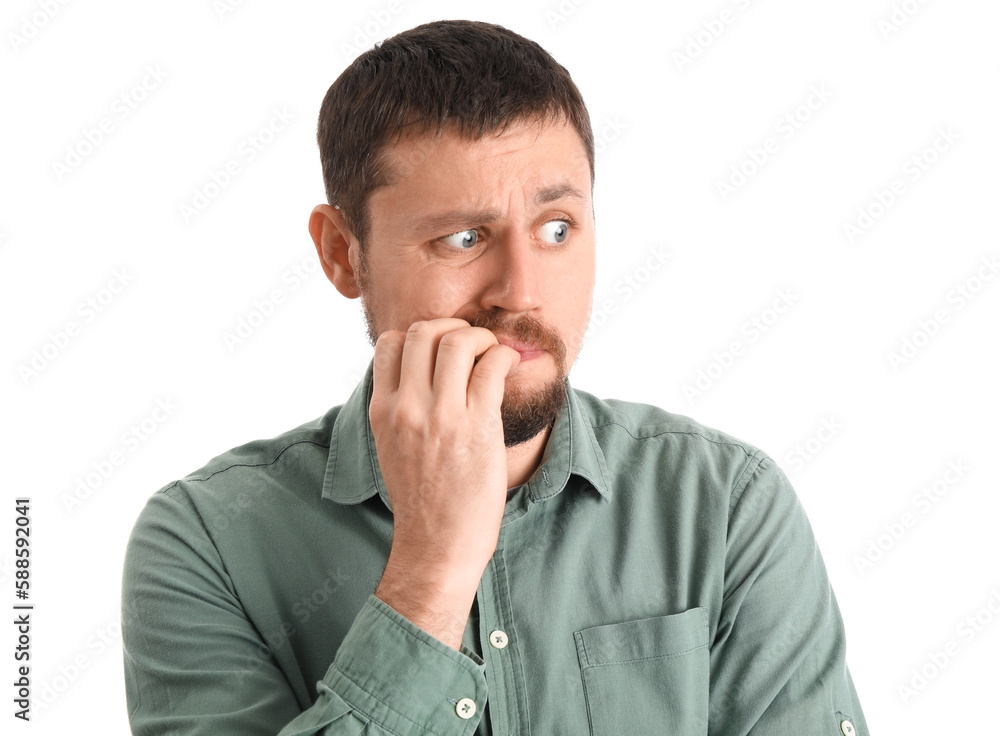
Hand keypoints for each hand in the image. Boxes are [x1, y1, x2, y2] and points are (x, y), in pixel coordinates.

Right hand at [369, 318, 519, 648]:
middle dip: (453, 327)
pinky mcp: (477, 427)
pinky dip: (503, 356)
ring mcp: (442, 417)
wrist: (438, 545)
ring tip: (491, 355)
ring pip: (458, 341)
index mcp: (382, 411)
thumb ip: (400, 407)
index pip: (391, 343)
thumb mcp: (391, 446)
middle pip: (424, 332)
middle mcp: (407, 408)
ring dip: (481, 338)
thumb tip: (420, 371)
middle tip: (471, 345)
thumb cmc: (421, 499)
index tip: (441, 349)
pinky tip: (507, 368)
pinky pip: (492, 367)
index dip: (419, 335)